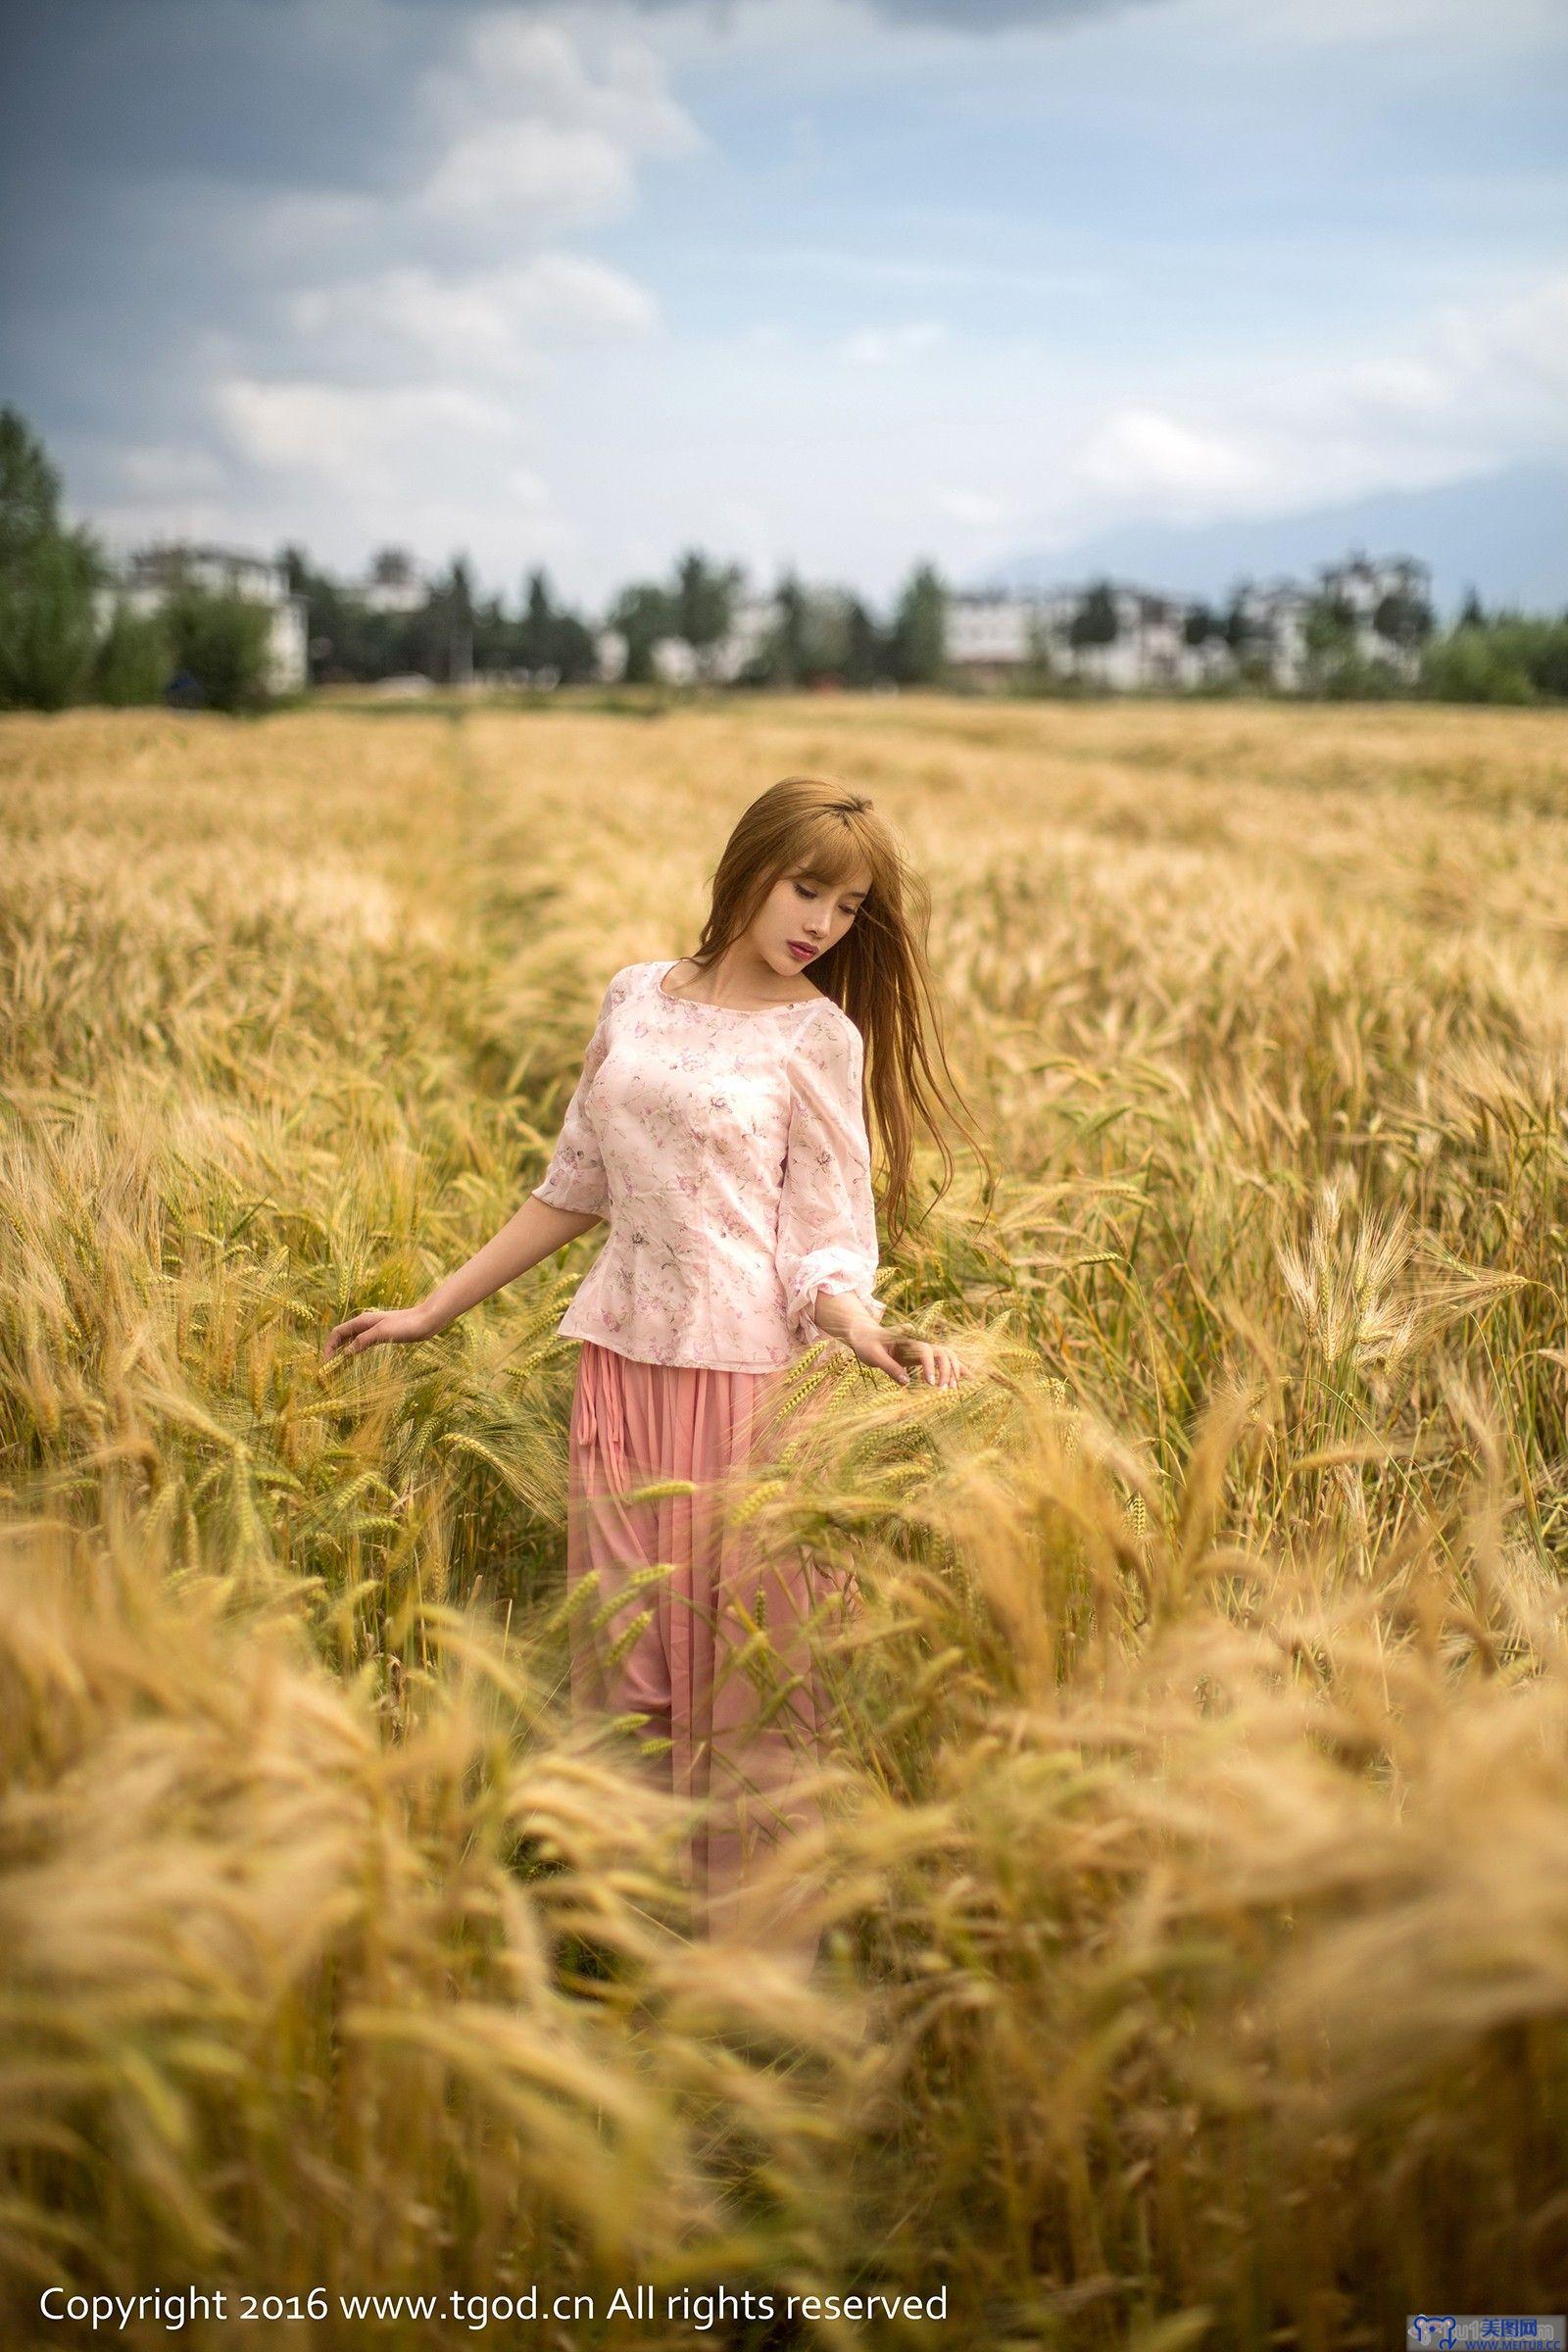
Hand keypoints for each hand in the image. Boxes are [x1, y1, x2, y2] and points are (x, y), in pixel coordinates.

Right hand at [323, 1303, 438, 1364]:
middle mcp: (364, 1324)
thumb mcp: (382, 1333)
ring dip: (342, 1351)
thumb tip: (346, 1353)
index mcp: (362, 1321)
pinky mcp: (381, 1335)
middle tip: (328, 1369)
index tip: (325, 1364)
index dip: (328, 1347)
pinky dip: (354, 1351)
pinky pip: (361, 1343)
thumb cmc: (406, 1325)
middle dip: (332, 1350)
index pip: (337, 1333)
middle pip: (341, 1336)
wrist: (426, 1321)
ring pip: (350, 1340)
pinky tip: (354, 1360)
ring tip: (337, 1367)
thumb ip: (363, 1341)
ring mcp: (372, 1329)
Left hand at [847, 1325, 969, 1388]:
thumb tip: (906, 1383)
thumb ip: (889, 1367)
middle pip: (942, 1353)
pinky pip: (945, 1362)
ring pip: (948, 1357)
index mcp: (908, 1338)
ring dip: (953, 1372)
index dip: (930, 1367)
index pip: (925, 1351)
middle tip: (944, 1391)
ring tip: (954, 1390)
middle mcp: (920, 1341)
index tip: (930, 1383)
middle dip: (946, 1371)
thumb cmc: (867, 1344)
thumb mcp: (873, 1355)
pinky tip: (970, 1380)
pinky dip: (957, 1370)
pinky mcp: (925, 1356)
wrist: (866, 1336)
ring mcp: (924, 1348)